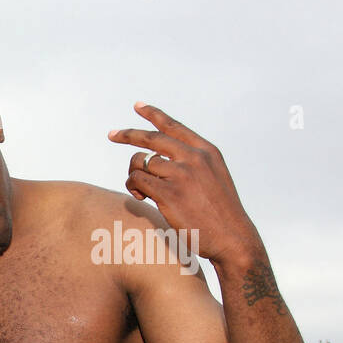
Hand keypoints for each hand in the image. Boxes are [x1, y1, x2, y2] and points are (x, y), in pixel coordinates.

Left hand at [108, 103, 265, 265]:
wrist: (231, 237)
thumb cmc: (219, 213)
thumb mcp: (213, 177)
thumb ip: (192, 164)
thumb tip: (157, 160)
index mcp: (206, 151)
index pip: (174, 127)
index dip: (153, 114)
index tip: (137, 105)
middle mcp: (194, 158)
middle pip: (151, 138)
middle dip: (127, 135)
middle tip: (111, 134)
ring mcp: (181, 174)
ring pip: (141, 163)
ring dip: (134, 176)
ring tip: (142, 192)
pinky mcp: (168, 192)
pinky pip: (137, 180)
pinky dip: (133, 188)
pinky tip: (142, 198)